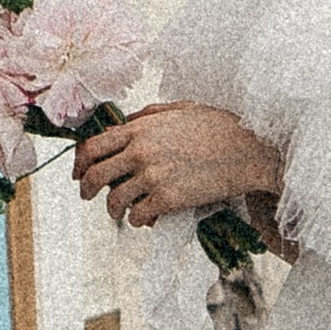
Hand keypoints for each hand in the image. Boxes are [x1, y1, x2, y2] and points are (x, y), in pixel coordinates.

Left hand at [75, 103, 282, 231]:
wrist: (251, 150)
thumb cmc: (221, 126)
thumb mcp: (182, 108)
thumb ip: (148, 115)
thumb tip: (123, 124)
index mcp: (140, 128)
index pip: (92, 147)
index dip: (80, 163)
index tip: (80, 173)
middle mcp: (140, 152)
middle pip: (95, 175)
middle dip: (86, 189)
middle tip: (89, 196)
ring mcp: (153, 177)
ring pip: (115, 201)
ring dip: (114, 210)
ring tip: (121, 212)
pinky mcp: (169, 199)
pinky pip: (139, 217)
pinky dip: (139, 221)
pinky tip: (146, 219)